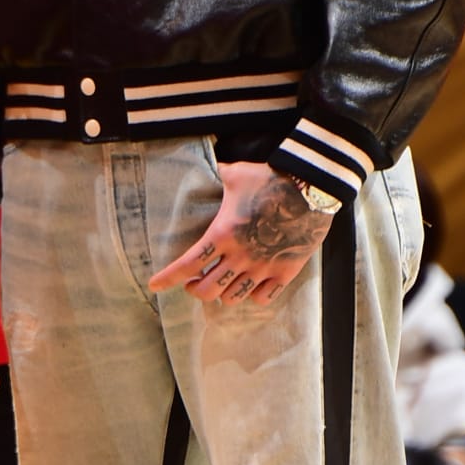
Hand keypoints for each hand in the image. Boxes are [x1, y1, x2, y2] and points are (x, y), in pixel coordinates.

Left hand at [147, 162, 332, 307]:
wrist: (311, 189)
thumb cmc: (270, 179)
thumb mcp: (236, 174)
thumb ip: (217, 175)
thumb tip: (205, 165)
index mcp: (223, 234)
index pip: (188, 263)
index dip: (168, 278)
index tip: (154, 285)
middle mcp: (240, 256)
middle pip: (207, 290)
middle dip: (195, 289)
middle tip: (194, 281)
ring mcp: (263, 267)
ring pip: (232, 298)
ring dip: (222, 294)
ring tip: (222, 284)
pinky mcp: (285, 272)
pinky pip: (262, 299)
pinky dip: (252, 296)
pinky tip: (250, 286)